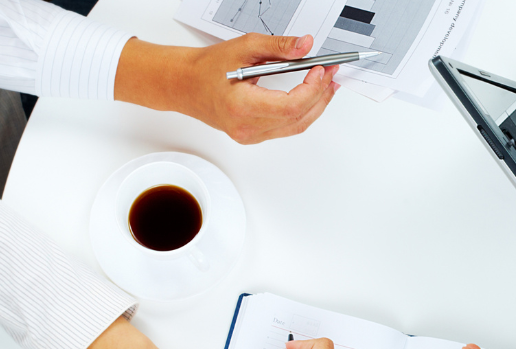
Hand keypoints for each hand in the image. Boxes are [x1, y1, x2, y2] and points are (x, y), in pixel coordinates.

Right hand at [115, 34, 338, 143]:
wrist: (184, 85)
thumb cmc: (207, 68)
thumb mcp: (244, 48)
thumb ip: (278, 47)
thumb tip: (305, 45)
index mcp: (241, 107)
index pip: (290, 106)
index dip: (312, 89)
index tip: (321, 70)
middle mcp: (247, 127)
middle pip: (298, 118)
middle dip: (320, 95)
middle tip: (331, 74)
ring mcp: (251, 136)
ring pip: (296, 125)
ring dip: (316, 104)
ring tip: (327, 84)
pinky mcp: (254, 136)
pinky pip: (287, 127)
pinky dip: (303, 111)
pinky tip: (311, 96)